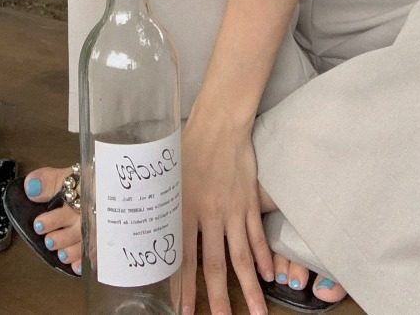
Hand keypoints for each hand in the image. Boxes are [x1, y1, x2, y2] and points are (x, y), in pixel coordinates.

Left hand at [181, 107, 272, 314]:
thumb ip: (164, 205)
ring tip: (258, 313)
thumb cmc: (187, 146)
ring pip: (241, 256)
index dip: (184, 287)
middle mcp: (209, 214)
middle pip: (216, 265)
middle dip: (218, 299)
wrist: (219, 124)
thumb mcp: (167, 177)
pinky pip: (257, 235)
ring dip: (250, 288)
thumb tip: (150, 228)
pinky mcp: (249, 202)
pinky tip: (269, 276)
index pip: (183, 258)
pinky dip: (264, 257)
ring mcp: (232, 210)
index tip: (184, 312)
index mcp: (184, 209)